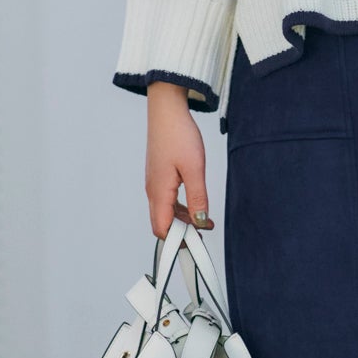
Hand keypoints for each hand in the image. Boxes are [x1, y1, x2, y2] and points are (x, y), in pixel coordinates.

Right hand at [145, 81, 213, 234]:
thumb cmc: (178, 135)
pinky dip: (180, 208)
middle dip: (181, 234)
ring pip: (165, 212)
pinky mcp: (159, 176)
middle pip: (162, 223)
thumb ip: (198, 197)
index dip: (176, 242)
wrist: (167, 111)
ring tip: (205, 222)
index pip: (161, 229)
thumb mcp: (194, 168)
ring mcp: (154, 183)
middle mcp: (152, 190)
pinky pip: (167, 200)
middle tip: (203, 235)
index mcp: (158, 192)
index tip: (194, 246)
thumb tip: (200, 221)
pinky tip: (195, 205)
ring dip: (183, 221)